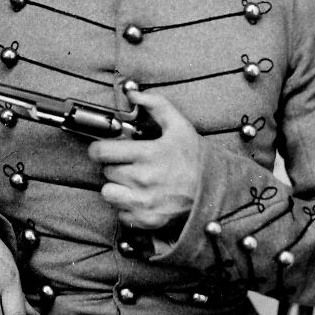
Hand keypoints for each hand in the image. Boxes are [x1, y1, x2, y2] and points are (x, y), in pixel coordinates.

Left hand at [88, 90, 201, 230]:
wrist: (216, 191)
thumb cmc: (196, 158)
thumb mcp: (179, 125)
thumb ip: (156, 105)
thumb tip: (133, 94)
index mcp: (147, 154)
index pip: (102, 151)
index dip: (98, 149)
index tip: (103, 149)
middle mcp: (142, 179)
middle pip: (106, 171)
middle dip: (113, 166)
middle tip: (128, 164)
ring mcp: (144, 202)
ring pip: (108, 193)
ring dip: (116, 187)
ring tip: (130, 182)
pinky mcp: (147, 220)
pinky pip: (120, 214)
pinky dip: (126, 207)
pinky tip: (140, 198)